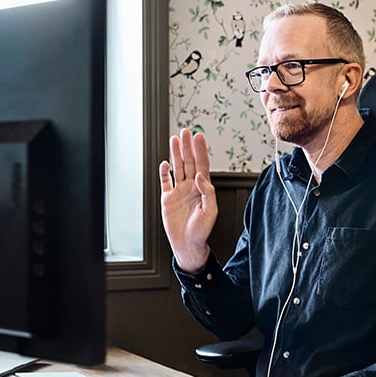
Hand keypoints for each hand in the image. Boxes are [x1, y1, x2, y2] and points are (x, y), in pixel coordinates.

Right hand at [159, 128, 216, 271]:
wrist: (188, 244)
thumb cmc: (202, 230)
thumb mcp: (211, 211)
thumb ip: (208, 192)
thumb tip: (201, 177)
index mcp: (203, 188)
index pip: (202, 165)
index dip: (200, 151)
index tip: (199, 137)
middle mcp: (191, 187)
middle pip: (189, 162)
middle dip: (187, 147)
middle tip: (185, 132)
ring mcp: (179, 191)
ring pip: (177, 168)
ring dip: (176, 154)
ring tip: (174, 139)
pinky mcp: (168, 198)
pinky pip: (165, 182)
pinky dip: (164, 172)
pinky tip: (165, 163)